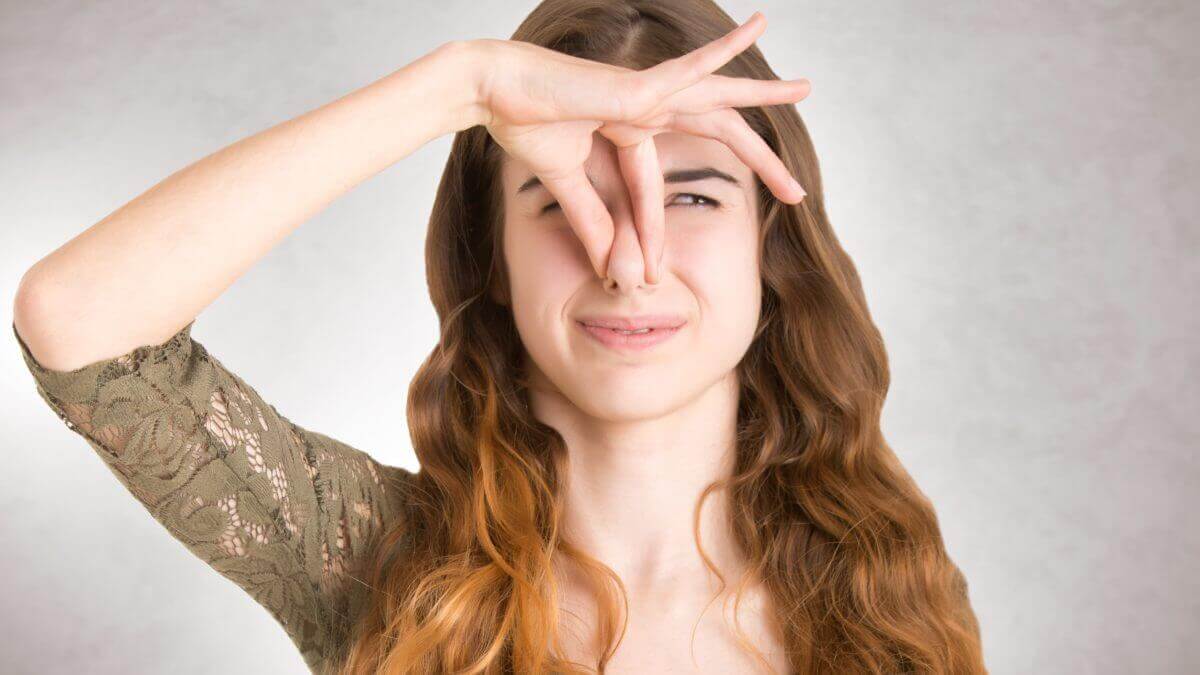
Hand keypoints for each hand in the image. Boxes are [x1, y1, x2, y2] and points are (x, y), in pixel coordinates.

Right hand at [468, 11, 810, 282]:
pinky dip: (722, 51)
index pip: (662, 180)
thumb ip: (591, 217)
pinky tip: (756, 28)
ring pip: (719, 95)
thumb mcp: (566, 181)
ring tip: (805, 88)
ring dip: (763, 93)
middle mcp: (647, 104)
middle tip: (796, 192)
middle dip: (760, 160)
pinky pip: (690, 68)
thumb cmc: (522, 122)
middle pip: (717, 131)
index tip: (655, 273)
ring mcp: (645, 90)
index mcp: (630, 126)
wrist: (491, 91)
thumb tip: (609, 264)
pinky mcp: (637, 84)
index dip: (659, 228)